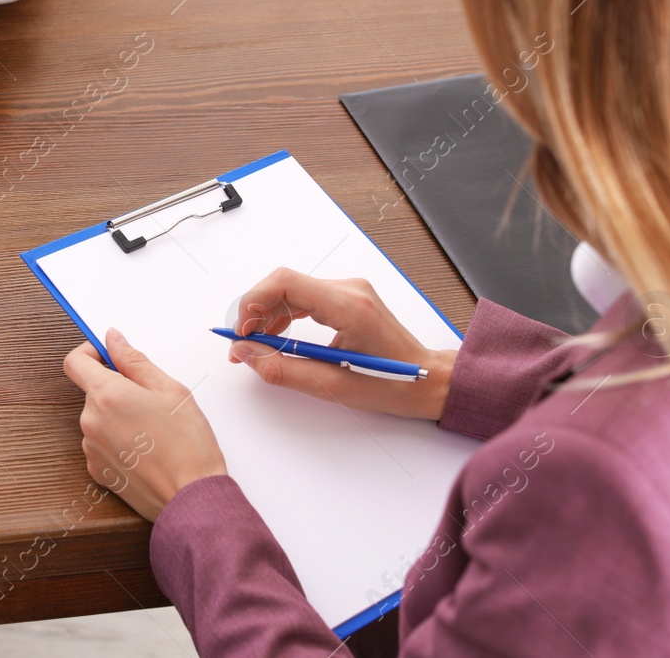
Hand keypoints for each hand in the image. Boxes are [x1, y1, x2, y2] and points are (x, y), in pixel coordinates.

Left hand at [63, 328, 226, 521]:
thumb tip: (113, 339)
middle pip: (92, 391)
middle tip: (150, 400)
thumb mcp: (170, 390)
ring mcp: (91, 448)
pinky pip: (101, 443)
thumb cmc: (188, 445)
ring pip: (98, 418)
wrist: (191, 498)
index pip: (75, 362)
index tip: (108, 355)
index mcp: (107, 395)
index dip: (90, 353)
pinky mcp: (97, 470)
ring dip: (118, 416)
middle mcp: (91, 421)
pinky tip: (145, 450)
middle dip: (116, 389)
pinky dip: (118, 440)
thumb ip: (135, 361)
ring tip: (152, 430)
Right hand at [230, 269, 454, 420]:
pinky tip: (277, 336)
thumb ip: (282, 369)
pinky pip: (304, 296)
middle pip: (284, 283)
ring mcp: (350, 290)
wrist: (429, 380)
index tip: (240, 332)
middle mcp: (349, 289)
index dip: (252, 303)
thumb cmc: (392, 385)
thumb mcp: (331, 387)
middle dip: (255, 311)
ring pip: (291, 289)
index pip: (285, 283)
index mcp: (349, 306)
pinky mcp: (348, 297)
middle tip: (241, 344)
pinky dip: (284, 314)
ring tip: (256, 345)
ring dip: (267, 313)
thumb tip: (245, 353)